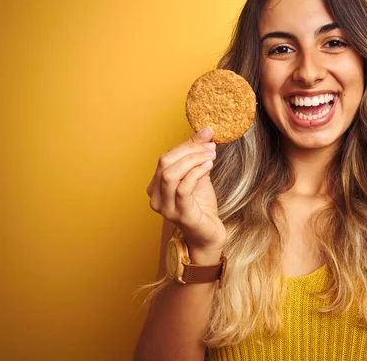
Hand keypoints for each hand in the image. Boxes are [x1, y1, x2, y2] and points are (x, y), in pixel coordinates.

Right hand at [146, 127, 226, 250]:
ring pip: (170, 174)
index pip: (165, 158)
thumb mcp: (198, 175)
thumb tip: (206, 132)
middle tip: (210, 146)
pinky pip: (183, 189)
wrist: (209, 234)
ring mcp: (166, 207)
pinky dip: (196, 173)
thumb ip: (198, 156)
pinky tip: (208, 167)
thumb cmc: (201, 206)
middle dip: (189, 150)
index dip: (186, 144)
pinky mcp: (180, 215)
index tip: (206, 135)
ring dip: (193, 160)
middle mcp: (156, 197)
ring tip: (210, 156)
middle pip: (165, 163)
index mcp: (156, 186)